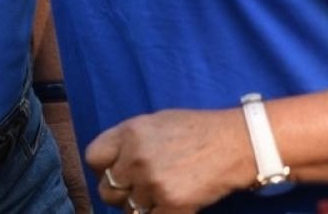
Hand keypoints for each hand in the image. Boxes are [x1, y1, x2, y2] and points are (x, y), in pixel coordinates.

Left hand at [87, 108, 251, 212]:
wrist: (234, 144)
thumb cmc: (196, 131)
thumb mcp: (154, 122)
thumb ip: (128, 141)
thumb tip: (112, 163)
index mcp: (128, 133)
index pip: (93, 158)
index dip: (102, 168)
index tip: (115, 172)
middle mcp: (135, 158)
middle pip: (107, 189)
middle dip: (120, 192)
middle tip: (137, 190)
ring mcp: (153, 183)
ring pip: (128, 209)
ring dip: (140, 207)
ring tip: (158, 196)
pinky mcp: (172, 204)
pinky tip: (169, 206)